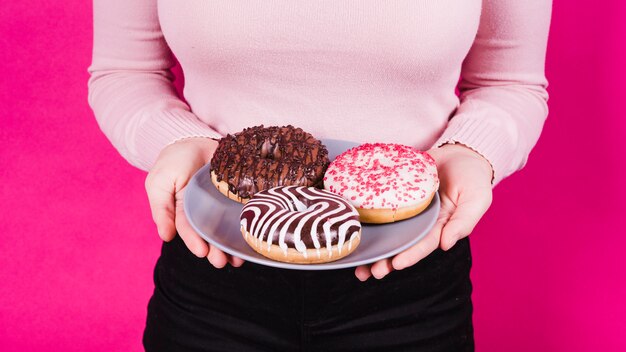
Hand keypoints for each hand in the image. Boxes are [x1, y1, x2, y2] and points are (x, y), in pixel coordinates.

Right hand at [145, 137, 244, 267]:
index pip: (189, 230)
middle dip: (215, 251)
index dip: (195, 241)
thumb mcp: (159, 182)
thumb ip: (161, 209)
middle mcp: (203, 213)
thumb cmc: (173, 161)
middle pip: (210, 235)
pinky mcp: (236, 196)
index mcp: (183, 213)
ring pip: (227, 230)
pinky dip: (246, 226)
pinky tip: (251, 240)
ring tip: (236, 259)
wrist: (195, 139)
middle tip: (222, 262)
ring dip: (231, 246)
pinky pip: (242, 213)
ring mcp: (221, 206)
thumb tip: (165, 236)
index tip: (202, 252)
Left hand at [354, 143, 492, 280]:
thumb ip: (464, 222)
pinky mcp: (393, 193)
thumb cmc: (473, 178)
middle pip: (399, 245)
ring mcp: (405, 209)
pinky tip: (350, 225)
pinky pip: (378, 205)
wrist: (460, 153)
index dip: (410, 255)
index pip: (423, 246)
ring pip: (386, 231)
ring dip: (372, 247)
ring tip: (355, 263)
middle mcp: (419, 224)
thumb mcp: (477, 199)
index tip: (396, 265)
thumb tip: (447, 245)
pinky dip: (366, 216)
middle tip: (367, 273)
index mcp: (440, 228)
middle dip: (384, 261)